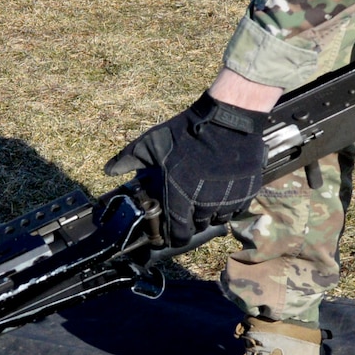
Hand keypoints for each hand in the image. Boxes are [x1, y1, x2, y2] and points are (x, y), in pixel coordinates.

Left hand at [105, 93, 269, 245]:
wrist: (227, 118)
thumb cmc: (186, 131)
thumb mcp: (151, 144)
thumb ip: (129, 160)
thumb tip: (108, 171)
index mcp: (179, 196)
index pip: (177, 234)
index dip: (173, 236)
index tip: (172, 232)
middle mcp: (204, 203)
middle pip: (197, 226)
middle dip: (191, 218)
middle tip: (188, 203)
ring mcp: (227, 199)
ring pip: (218, 218)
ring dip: (211, 212)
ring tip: (206, 194)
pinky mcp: (247, 192)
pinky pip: (236, 208)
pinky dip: (230, 204)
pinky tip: (224, 189)